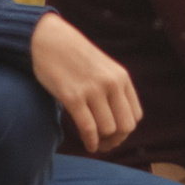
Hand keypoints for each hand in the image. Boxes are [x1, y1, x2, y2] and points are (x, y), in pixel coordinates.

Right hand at [30, 14, 140, 152]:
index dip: (126, 130)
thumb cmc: (74, 57)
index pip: (135, 116)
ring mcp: (93, 90)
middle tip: (107, 145)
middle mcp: (112, 84)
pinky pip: (88, 128)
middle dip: (117, 140)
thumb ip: (113, 89)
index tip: (115, 135)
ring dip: (103, 142)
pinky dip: (90, 141)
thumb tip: (117, 120)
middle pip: (125, 126)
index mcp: (122, 78)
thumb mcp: (104, 69)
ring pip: (108, 129)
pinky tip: (89, 145)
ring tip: (96, 144)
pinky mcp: (72, 97)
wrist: (48, 39)